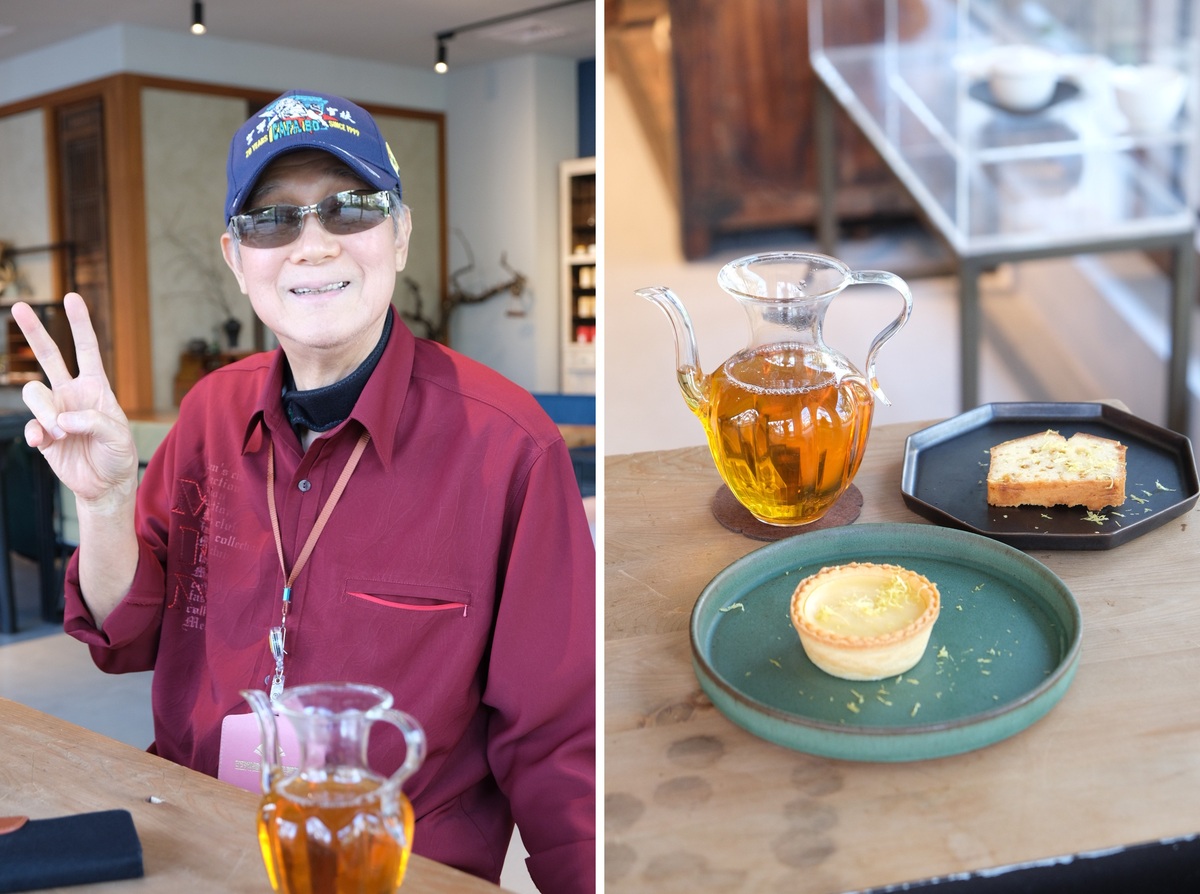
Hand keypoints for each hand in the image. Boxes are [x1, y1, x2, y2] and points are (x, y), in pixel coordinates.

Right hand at [11, 293, 137, 509]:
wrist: (105, 483)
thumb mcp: (118, 435)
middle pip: (49, 355)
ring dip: (45, 413)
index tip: (72, 297)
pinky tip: (46, 443)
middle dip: (34, 331)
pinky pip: (29, 425)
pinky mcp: (42, 433)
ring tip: (63, 434)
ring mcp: (53, 411)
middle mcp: (71, 393)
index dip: (80, 324)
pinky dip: (36, 434)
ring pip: (34, 393)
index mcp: (96, 387)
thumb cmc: (118, 454)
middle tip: (19, 306)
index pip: (87, 350)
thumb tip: (63, 419)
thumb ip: (95, 421)